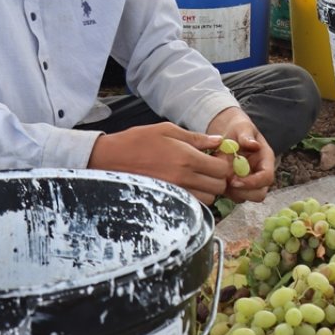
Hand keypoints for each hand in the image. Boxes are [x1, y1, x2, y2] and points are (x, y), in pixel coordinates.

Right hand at [87, 122, 230, 203]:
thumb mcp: (167, 130)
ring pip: (208, 199)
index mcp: (186, 158)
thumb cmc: (138, 141)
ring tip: (198, 176)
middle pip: (219, 186)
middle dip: (219, 177)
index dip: (225, 163)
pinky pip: (192, 204)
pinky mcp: (167, 201)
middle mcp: (184, 179)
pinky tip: (188, 185)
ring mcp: (176, 193)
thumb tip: (219, 141)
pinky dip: (196, 197)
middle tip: (210, 167)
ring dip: (209, 189)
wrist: (110, 159)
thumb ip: (196, 138)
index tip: (218, 157)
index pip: (222, 169)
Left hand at [207, 107, 275, 202]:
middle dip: (242, 191)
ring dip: (232, 192)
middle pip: (259, 194)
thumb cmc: (239, 129)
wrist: (229, 132)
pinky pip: (233, 196)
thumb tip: (253, 145)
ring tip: (221, 177)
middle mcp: (260, 174)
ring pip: (245, 197)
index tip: (234, 180)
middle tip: (227, 181)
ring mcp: (249, 181)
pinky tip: (217, 178)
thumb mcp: (243, 128)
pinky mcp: (237, 186)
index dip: (253, 182)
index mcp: (266, 160)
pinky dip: (224, 191)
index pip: (267, 178)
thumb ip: (246, 136)